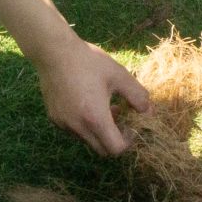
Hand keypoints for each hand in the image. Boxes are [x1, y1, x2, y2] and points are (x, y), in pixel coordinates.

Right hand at [36, 38, 151, 155]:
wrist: (54, 51)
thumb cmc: (88, 62)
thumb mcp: (119, 75)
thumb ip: (137, 95)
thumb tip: (148, 111)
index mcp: (95, 118)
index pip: (115, 149)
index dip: (127, 142)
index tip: (129, 127)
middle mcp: (77, 127)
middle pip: (101, 150)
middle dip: (113, 138)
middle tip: (118, 117)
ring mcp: (63, 124)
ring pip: (86, 140)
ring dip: (98, 131)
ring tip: (100, 106)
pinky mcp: (54, 118)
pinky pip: (73, 130)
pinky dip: (83, 124)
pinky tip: (84, 102)